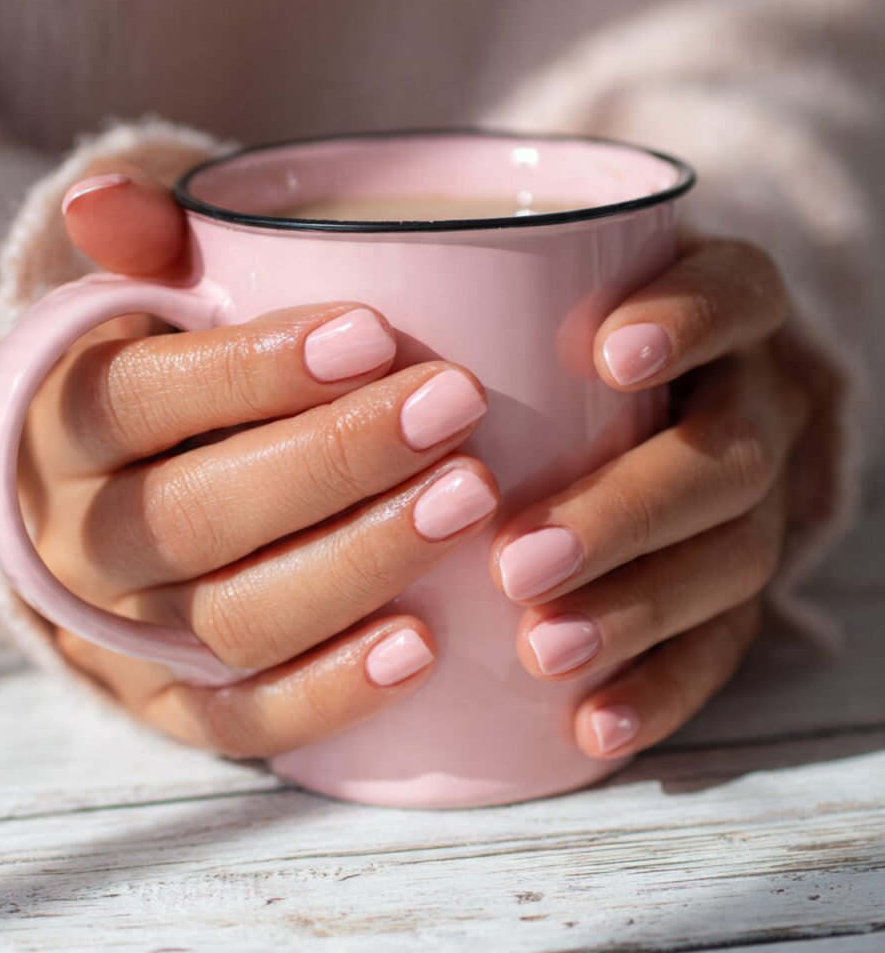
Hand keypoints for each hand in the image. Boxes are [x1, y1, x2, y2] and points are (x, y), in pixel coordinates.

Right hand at [20, 170, 498, 757]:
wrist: (103, 505)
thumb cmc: (162, 384)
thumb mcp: (142, 303)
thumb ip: (143, 245)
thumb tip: (101, 201)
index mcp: (61, 423)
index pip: (141, 394)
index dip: (254, 369)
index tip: (376, 332)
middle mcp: (77, 537)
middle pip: (198, 513)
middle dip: (334, 461)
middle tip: (456, 408)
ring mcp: (121, 635)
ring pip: (233, 618)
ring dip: (357, 564)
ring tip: (471, 501)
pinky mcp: (167, 704)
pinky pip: (241, 721)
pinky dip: (330, 691)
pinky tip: (426, 645)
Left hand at [490, 235, 810, 758]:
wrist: (633, 416)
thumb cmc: (541, 345)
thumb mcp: (517, 292)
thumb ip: (449, 282)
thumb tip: (256, 280)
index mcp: (708, 318)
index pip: (736, 294)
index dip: (690, 320)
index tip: (606, 356)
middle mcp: (743, 405)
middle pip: (727, 452)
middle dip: (628, 507)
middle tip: (523, 558)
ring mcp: (749, 504)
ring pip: (732, 557)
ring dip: (638, 608)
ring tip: (542, 648)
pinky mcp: (731, 590)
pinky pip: (721, 646)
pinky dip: (659, 686)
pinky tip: (590, 724)